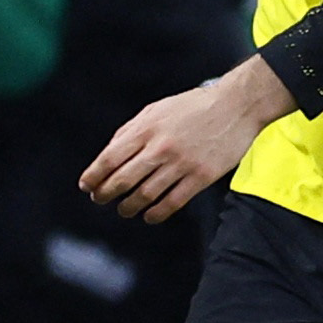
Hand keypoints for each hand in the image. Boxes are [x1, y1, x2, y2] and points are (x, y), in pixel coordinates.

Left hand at [82, 59, 295, 222]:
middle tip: (100, 199)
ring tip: (124, 210)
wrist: (236, 106)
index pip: (111, 157)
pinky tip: (149, 216)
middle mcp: (161, 147)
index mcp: (147, 128)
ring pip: (145, 194)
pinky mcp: (201, 177)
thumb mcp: (157, 109)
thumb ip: (132, 130)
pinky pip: (172, 202)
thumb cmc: (194, 106)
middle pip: (124, 179)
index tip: (86, 186)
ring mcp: (181, 164)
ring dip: (129, 207)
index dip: (94, 175)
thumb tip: (110, 153)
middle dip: (106, 193)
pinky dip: (156, 213)